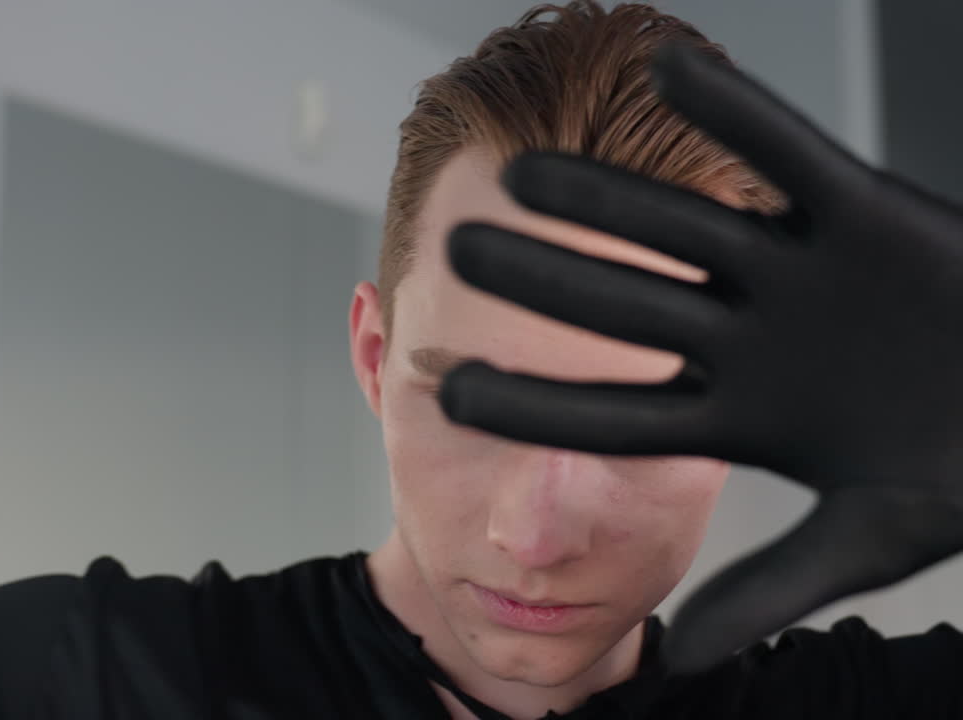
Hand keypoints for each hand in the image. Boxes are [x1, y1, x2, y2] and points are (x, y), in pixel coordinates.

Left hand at [438, 42, 962, 672]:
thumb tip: (678, 657)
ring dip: (606, 199)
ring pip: (686, 228)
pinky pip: (790, 156)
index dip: (532, 403)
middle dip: (543, 283)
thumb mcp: (868, 540)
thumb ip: (770, 586)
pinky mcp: (863, 212)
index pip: (612, 412)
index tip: (445, 396)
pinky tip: (672, 71)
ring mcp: (797, 274)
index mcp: (737, 416)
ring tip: (524, 172)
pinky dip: (738, 118)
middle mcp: (748, 336)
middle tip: (454, 256)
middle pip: (625, 308)